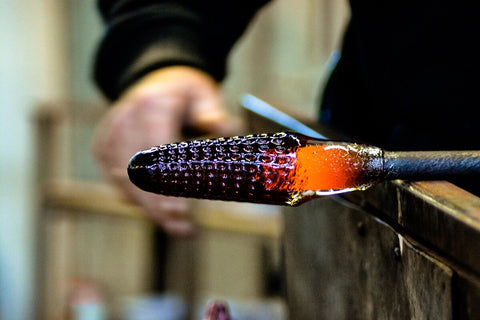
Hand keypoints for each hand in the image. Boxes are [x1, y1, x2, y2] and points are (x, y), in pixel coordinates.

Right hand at [91, 66, 239, 235]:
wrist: (154, 81)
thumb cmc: (184, 92)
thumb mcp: (204, 94)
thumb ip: (214, 113)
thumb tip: (228, 129)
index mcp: (153, 106)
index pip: (156, 153)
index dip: (166, 186)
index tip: (179, 212)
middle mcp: (125, 120)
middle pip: (138, 175)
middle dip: (159, 208)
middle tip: (183, 231)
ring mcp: (110, 134)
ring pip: (124, 183)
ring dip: (149, 209)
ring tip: (176, 228)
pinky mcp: (103, 147)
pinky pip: (116, 181)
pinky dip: (135, 199)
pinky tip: (157, 213)